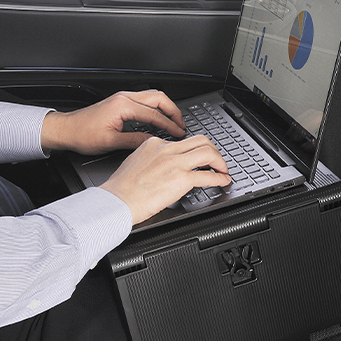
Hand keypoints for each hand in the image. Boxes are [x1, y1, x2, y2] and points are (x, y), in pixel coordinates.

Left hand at [41, 90, 185, 154]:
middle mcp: (124, 98)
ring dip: (165, 108)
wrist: (66, 130)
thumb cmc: (82, 135)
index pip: (154, 114)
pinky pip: (144, 101)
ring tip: (173, 121)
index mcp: (123, 106)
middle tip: (181, 125)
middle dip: (173, 110)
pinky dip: (155, 108)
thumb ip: (135, 141)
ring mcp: (122, 98)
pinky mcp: (119, 102)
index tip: (179, 133)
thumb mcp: (111, 142)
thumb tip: (154, 142)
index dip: (169, 125)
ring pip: (152, 97)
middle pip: (158, 98)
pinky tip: (158, 119)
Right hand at [99, 135, 231, 224]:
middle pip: (200, 140)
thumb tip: (163, 166)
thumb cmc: (122, 188)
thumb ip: (151, 159)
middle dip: (213, 149)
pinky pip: (208, 175)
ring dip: (220, 161)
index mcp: (154, 144)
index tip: (199, 157)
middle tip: (216, 160)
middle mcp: (166, 150)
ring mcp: (175, 163)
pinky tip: (222, 181)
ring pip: (208, 152)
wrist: (117, 200)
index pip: (182, 141)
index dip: (194, 149)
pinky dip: (219, 178)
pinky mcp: (181, 179)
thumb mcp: (135, 162)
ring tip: (223, 169)